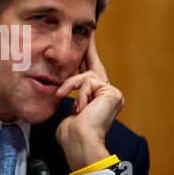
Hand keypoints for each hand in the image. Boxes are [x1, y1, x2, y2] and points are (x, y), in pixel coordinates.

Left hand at [55, 33, 123, 171]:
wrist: (79, 143)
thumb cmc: (71, 133)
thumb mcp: (69, 108)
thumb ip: (72, 94)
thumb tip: (61, 85)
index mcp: (97, 98)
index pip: (91, 73)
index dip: (87, 56)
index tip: (85, 41)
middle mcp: (107, 94)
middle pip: (95, 66)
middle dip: (88, 49)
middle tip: (87, 31)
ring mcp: (111, 93)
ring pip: (86, 75)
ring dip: (70, 85)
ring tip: (62, 96)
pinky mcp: (112, 93)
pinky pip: (88, 81)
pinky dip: (78, 91)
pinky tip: (79, 106)